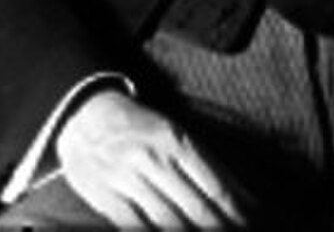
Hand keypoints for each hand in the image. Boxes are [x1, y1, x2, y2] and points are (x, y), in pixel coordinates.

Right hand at [53, 88, 250, 228]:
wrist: (82, 114)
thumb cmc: (137, 126)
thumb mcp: (173, 133)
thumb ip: (205, 165)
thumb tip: (243, 199)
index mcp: (175, 140)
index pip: (216, 187)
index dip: (238, 214)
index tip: (251, 226)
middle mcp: (153, 158)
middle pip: (197, 209)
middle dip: (219, 229)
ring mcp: (127, 177)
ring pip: (169, 223)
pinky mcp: (105, 193)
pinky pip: (135, 227)